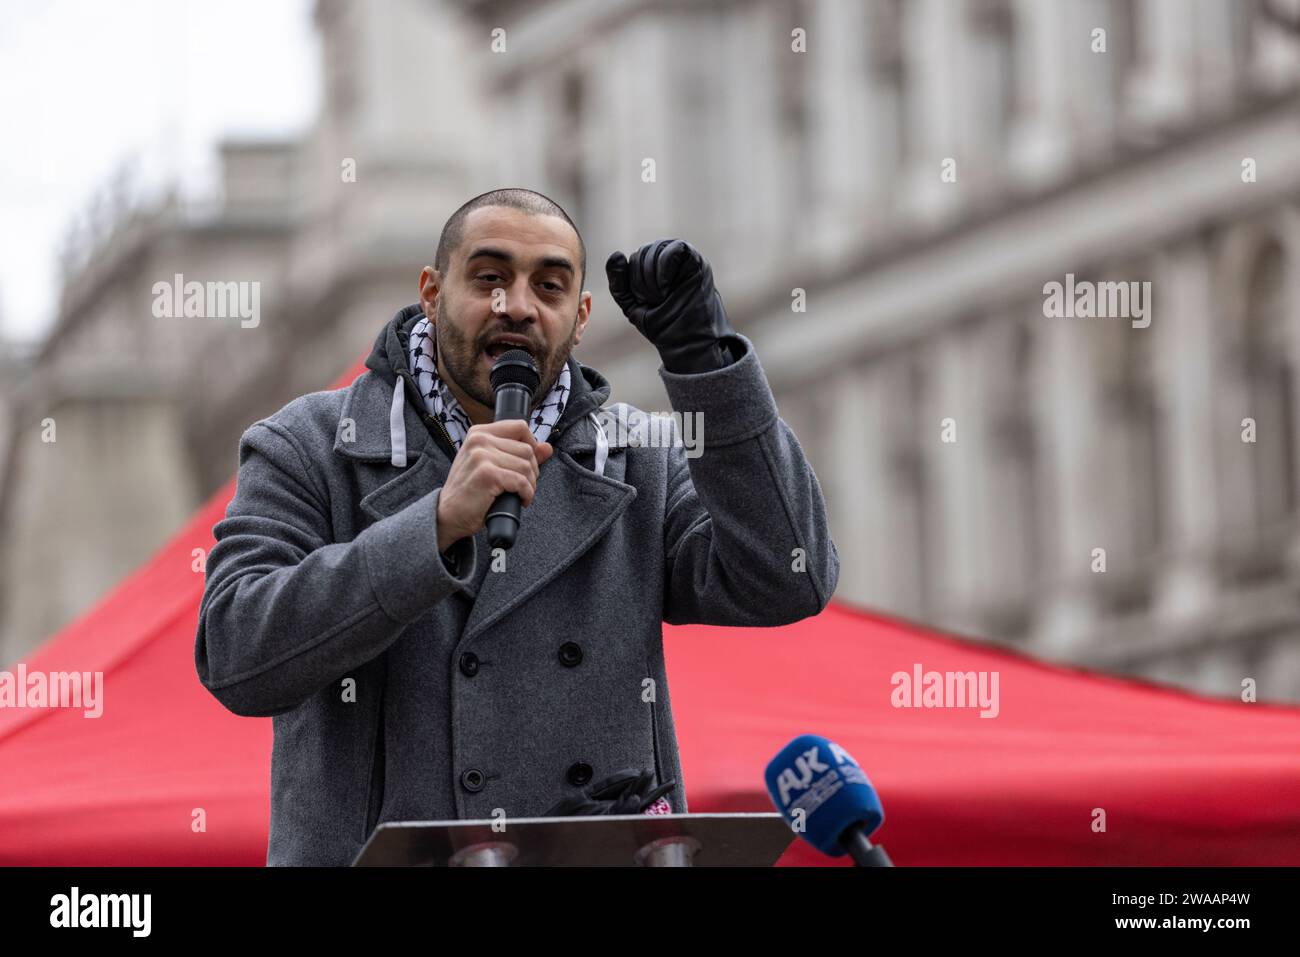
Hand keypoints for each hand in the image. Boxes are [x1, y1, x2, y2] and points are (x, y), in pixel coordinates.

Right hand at [436, 420, 552, 551]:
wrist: (448, 515)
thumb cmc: (470, 491)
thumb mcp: (493, 465)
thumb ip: (519, 454)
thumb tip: (547, 448)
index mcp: (479, 433)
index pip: (520, 427)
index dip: (532, 445)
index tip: (528, 464)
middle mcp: (479, 440)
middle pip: (527, 449)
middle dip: (532, 471)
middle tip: (522, 486)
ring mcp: (482, 456)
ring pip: (527, 465)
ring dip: (530, 484)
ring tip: (520, 493)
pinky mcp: (487, 474)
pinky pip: (521, 481)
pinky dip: (526, 494)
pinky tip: (520, 500)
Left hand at [605, 239, 736, 373]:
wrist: (687, 342)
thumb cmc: (663, 325)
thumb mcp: (632, 304)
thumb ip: (619, 282)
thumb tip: (616, 254)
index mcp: (655, 268)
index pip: (635, 258)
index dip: (633, 280)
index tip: (646, 301)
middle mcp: (670, 260)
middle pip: (643, 252)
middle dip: (642, 280)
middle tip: (655, 300)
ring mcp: (684, 260)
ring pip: (657, 249)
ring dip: (652, 277)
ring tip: (662, 296)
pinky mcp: (697, 261)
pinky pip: (676, 249)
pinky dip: (664, 267)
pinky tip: (665, 288)